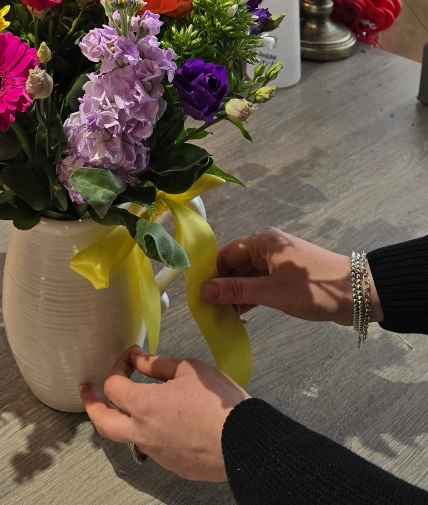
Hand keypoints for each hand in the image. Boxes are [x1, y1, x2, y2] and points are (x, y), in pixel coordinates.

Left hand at [81, 346, 248, 481]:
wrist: (245, 442)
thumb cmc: (218, 403)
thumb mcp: (188, 369)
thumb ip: (157, 364)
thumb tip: (138, 360)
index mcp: (143, 406)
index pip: (113, 386)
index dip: (118, 367)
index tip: (129, 357)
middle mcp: (143, 433)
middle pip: (103, 422)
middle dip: (92, 405)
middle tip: (87, 392)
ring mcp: (157, 453)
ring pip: (128, 436)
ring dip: (123, 419)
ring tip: (131, 404)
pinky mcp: (173, 465)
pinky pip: (152, 447)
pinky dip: (149, 432)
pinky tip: (163, 421)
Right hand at [201, 227, 382, 325]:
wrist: (358, 294)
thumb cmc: (314, 289)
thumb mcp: (272, 292)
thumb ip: (237, 290)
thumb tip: (204, 290)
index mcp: (263, 242)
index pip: (227, 253)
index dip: (212, 272)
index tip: (199, 293)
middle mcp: (268, 247)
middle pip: (236, 264)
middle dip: (223, 285)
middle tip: (208, 309)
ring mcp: (278, 262)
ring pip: (248, 275)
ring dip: (237, 293)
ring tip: (221, 314)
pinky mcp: (287, 276)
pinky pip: (261, 283)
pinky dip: (251, 296)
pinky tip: (241, 313)